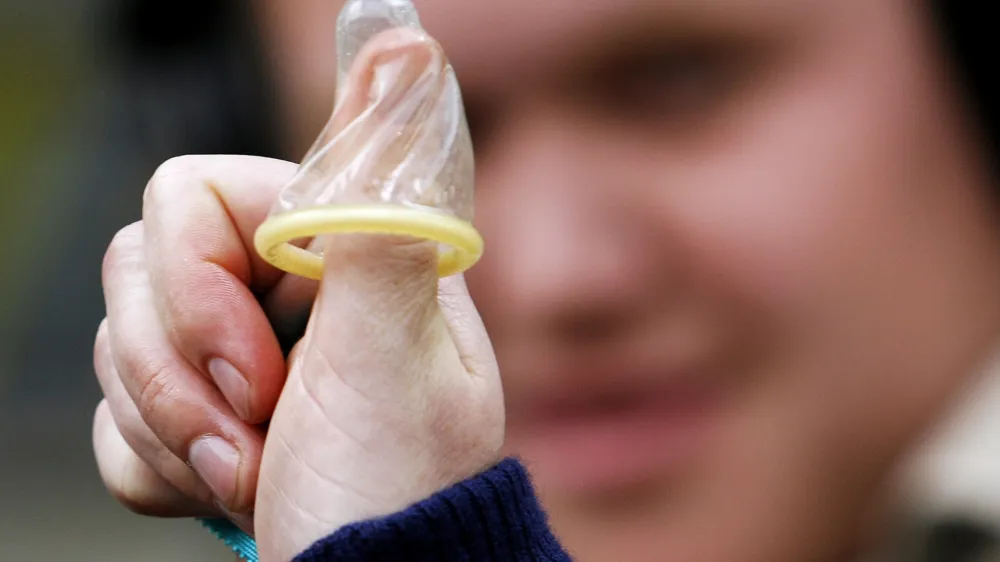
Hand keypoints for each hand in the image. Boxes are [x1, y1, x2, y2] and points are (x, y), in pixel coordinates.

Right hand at [92, 155, 504, 560]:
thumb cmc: (395, 493)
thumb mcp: (392, 358)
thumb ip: (382, 214)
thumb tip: (408, 53)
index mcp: (333, 257)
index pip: (197, 196)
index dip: (199, 283)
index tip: (253, 373)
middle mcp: (281, 293)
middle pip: (142, 270)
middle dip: (181, 375)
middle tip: (254, 432)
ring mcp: (232, 354)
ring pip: (118, 344)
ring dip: (174, 430)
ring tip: (253, 473)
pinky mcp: (195, 414)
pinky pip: (113, 416)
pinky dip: (158, 467)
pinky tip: (227, 489)